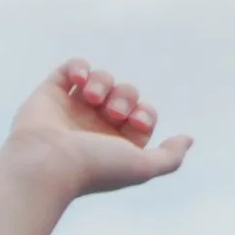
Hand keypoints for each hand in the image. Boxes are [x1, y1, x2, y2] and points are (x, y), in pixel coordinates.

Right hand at [5, 60, 187, 198]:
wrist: (47, 163)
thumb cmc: (96, 166)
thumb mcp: (144, 167)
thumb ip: (170, 157)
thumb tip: (187, 139)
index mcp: (118, 143)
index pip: (142, 115)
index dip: (144, 112)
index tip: (135, 121)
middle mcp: (96, 125)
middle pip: (125, 94)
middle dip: (125, 97)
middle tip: (113, 113)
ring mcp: (72, 108)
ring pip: (100, 80)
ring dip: (103, 83)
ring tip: (92, 98)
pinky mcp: (50, 94)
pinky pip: (68, 69)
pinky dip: (78, 66)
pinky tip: (79, 79)